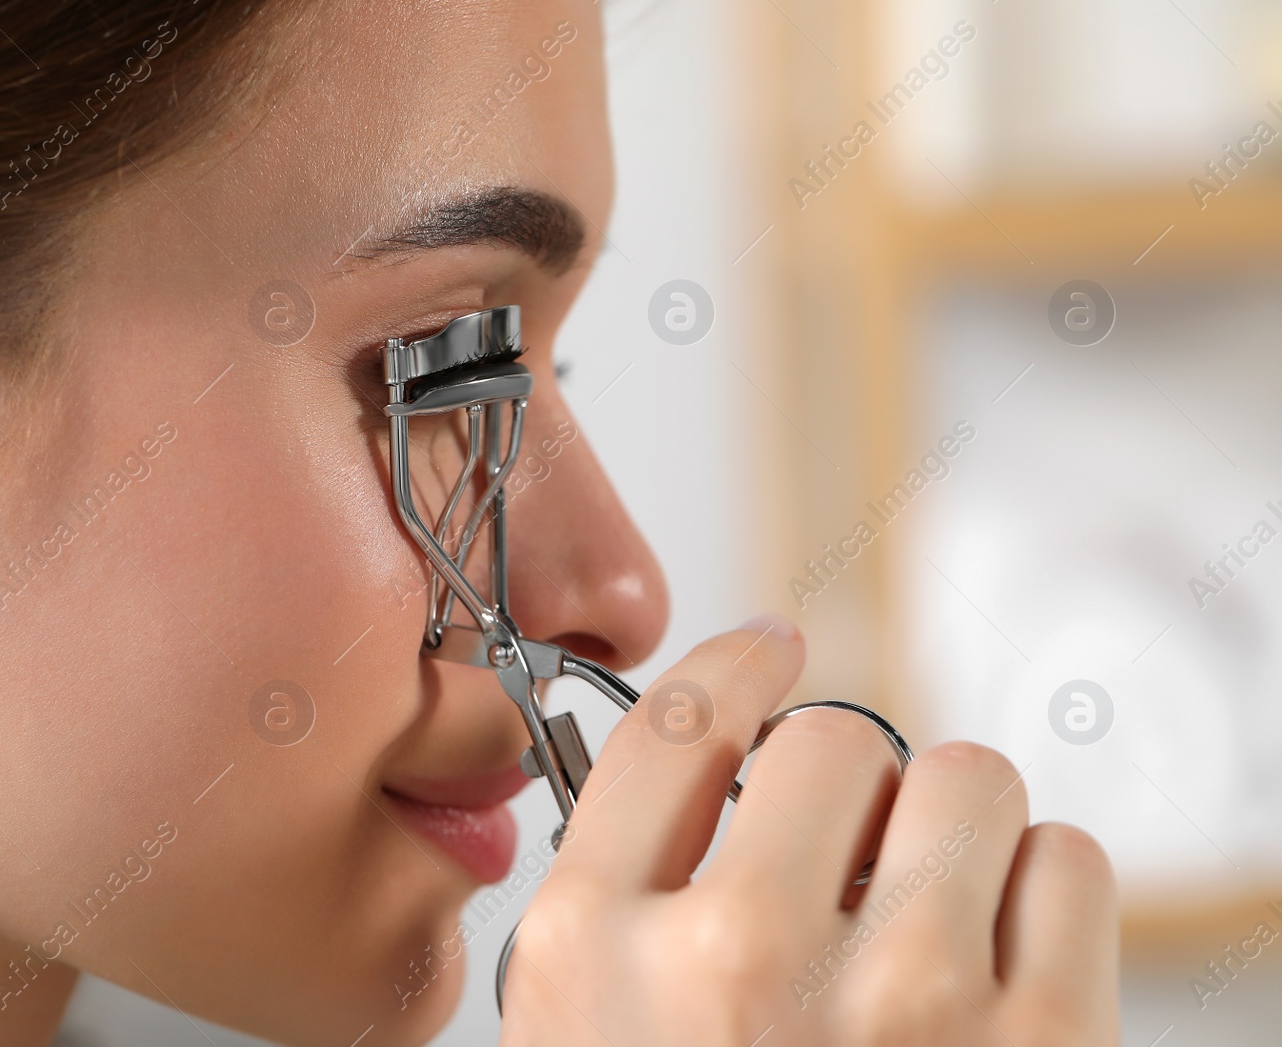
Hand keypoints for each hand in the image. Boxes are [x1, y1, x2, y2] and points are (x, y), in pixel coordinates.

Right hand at [499, 619, 1118, 1045]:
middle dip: (846, 784)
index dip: (730, 668)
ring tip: (927, 916)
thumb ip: (618, 916)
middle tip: (850, 859)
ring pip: (964, 776)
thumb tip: (715, 775)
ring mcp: (898, 1001)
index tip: (766, 654)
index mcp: (597, 959)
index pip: (668, 731)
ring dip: (951, 830)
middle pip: (826, 739)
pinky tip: (999, 967)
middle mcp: (735, 961)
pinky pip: (1066, 859)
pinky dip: (1041, 895)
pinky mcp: (1044, 1046)